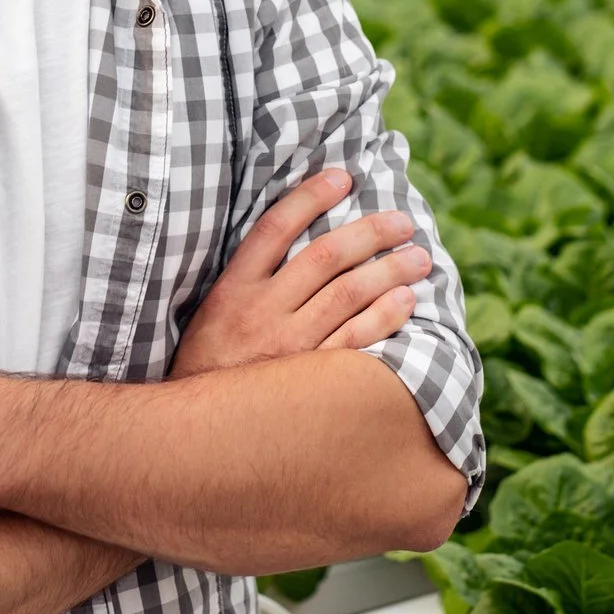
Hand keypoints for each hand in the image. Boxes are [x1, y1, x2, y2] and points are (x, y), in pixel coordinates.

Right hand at [171, 168, 431, 378]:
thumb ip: (248, 281)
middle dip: (369, 232)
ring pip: (347, 294)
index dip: (310, 196)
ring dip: (389, 270)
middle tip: (402, 221)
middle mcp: (261, 312)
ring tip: (418, 258)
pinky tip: (406, 301)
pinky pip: (356, 342)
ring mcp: (287, 347)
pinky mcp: (308, 382)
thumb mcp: (210, 315)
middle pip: (324, 256)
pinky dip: (384, 317)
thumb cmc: (207, 369)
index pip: (274, 227)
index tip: (343, 176)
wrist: (194, 437)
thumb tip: (294, 242)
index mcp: (232, 290)